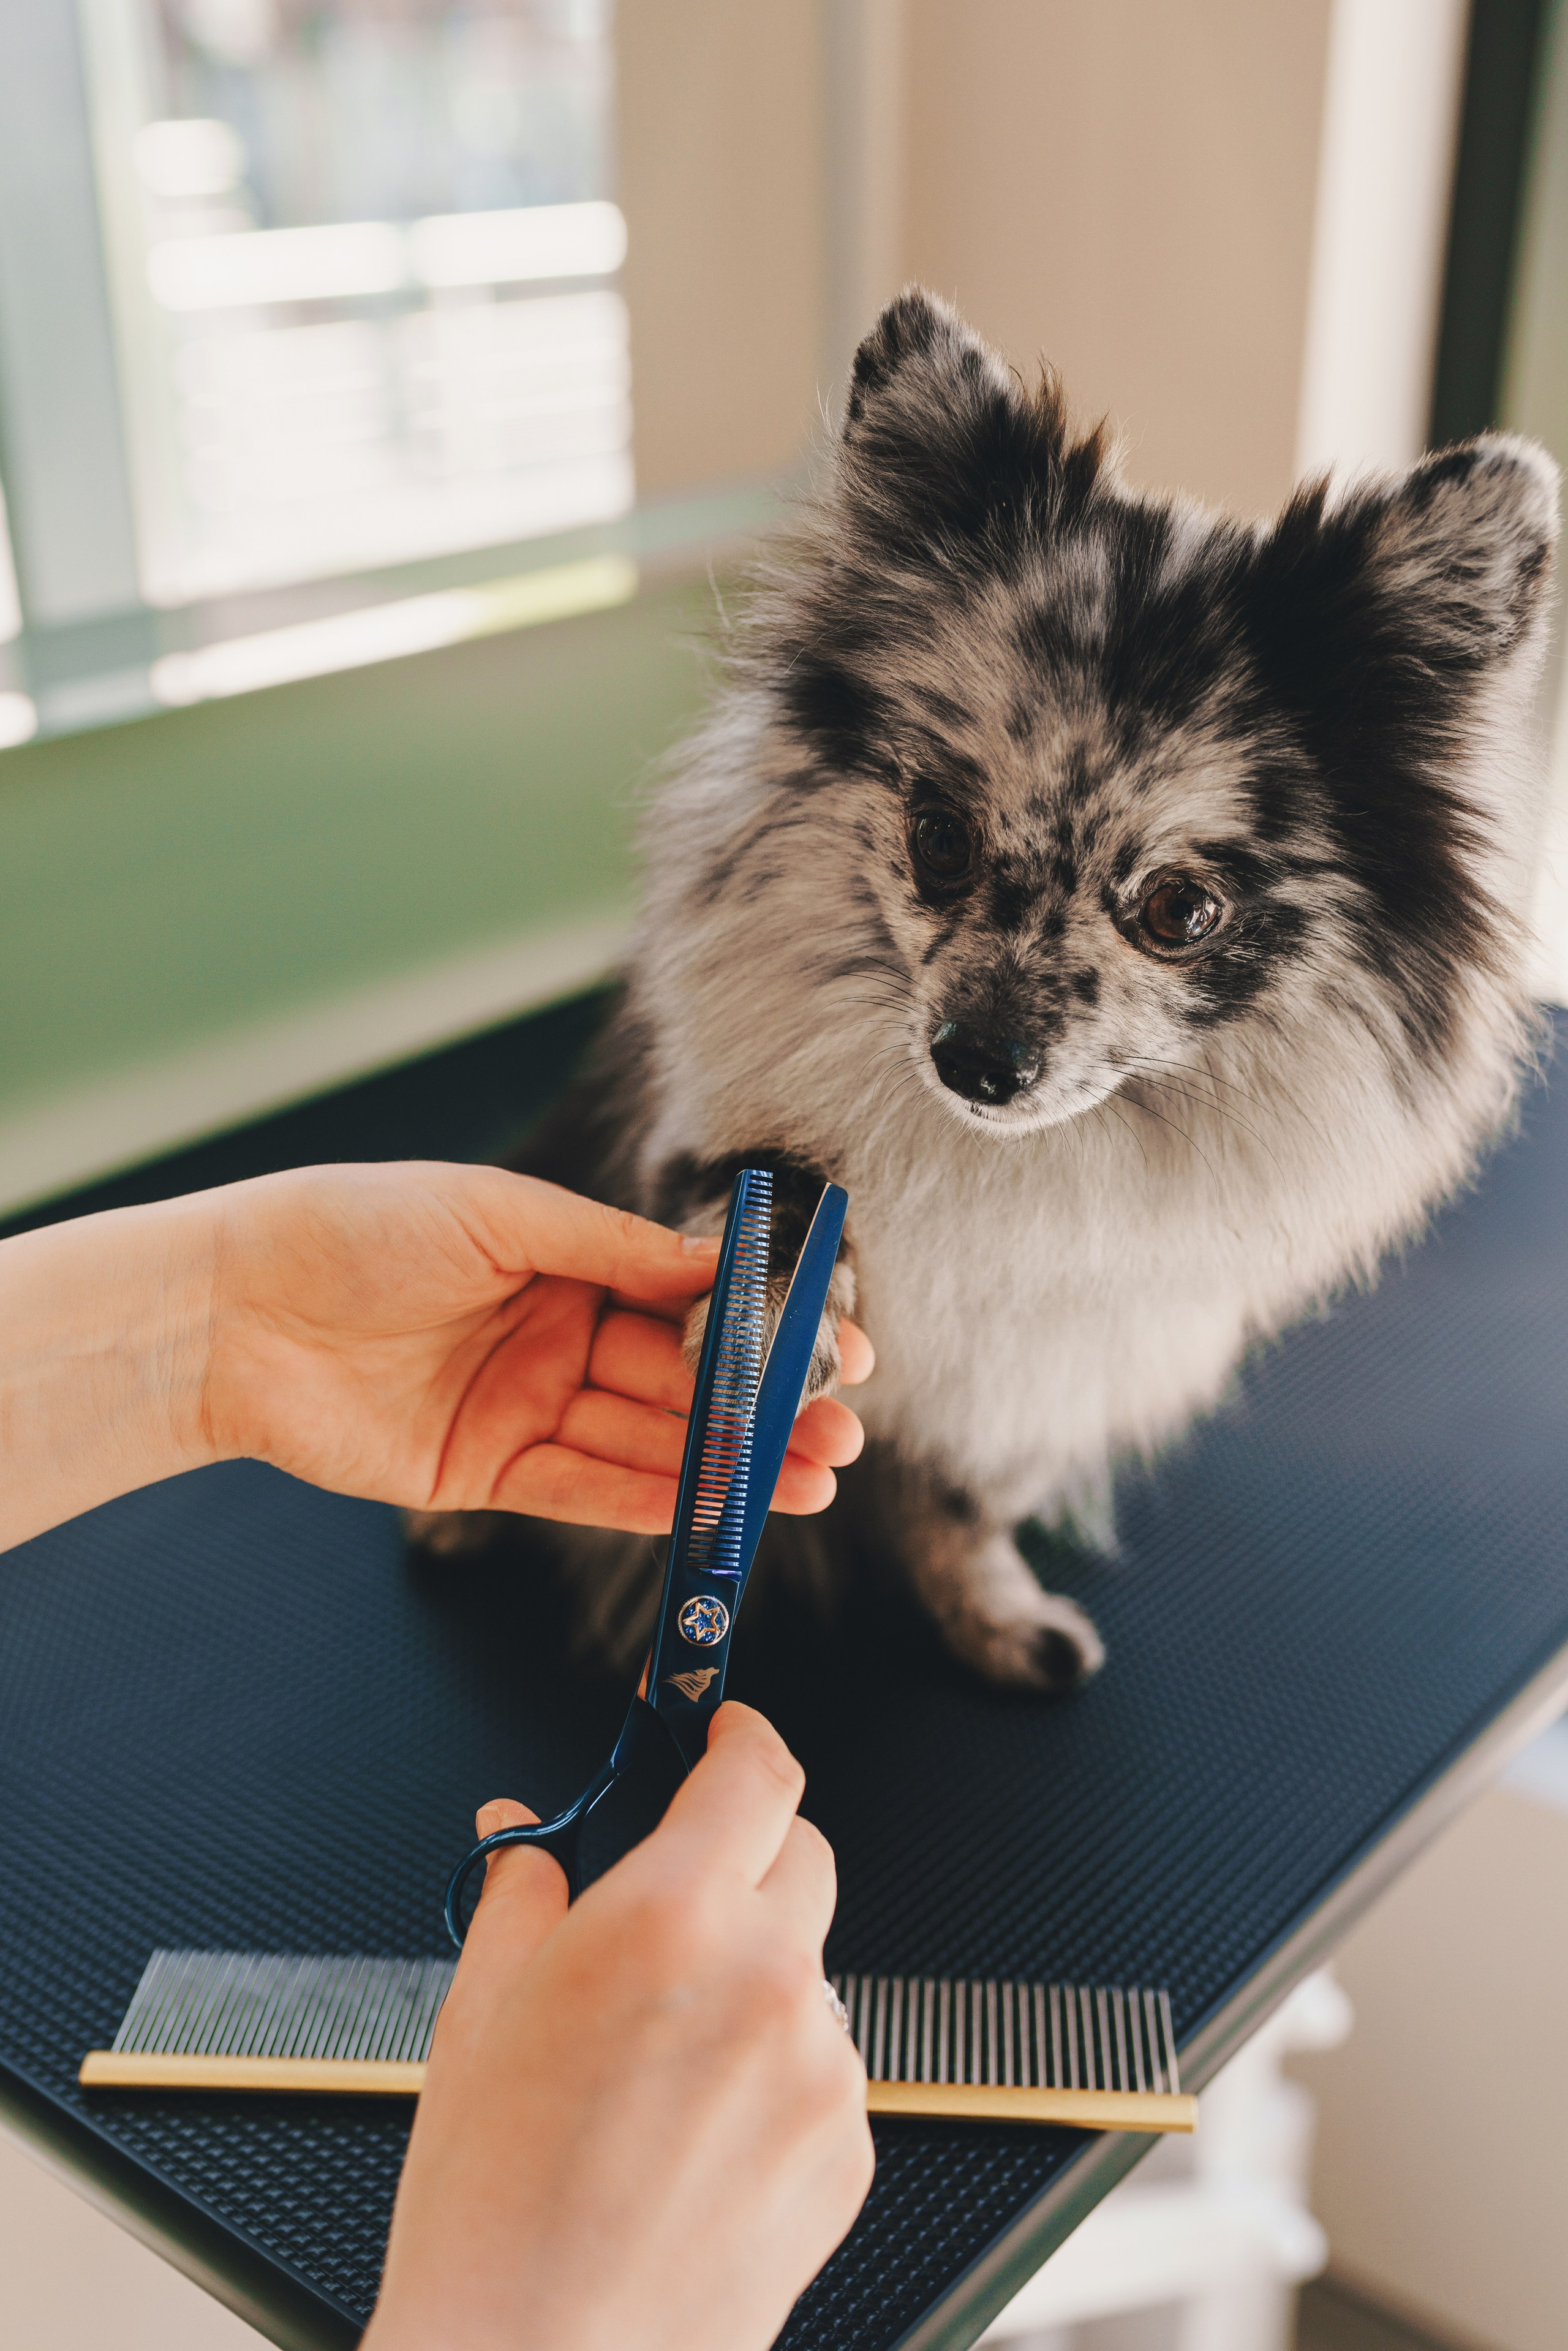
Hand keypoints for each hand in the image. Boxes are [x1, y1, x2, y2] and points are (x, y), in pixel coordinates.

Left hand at [0, 1163, 871, 1549]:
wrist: (233, 1309)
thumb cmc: (354, 1229)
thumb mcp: (501, 1214)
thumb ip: (615, 1249)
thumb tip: (720, 1268)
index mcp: (565, 1261)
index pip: (689, 1300)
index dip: (765, 1327)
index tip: (842, 1344)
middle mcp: (556, 1336)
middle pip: (681, 1381)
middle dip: (766, 1408)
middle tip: (843, 1432)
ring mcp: (526, 1407)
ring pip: (649, 1444)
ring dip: (730, 1465)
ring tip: (813, 1477)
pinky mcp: (489, 1472)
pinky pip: (587, 1490)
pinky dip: (653, 1501)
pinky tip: (720, 1506)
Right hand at [365, 1704, 873, 2350]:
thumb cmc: (491, 2208)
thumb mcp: (478, 2017)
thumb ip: (521, 1896)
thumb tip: (526, 1833)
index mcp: (669, 1919)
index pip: (756, 1772)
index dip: (740, 1736)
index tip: (723, 1732)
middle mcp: (764, 1977)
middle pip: (803, 1855)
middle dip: (747, 1857)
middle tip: (677, 1904)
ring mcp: (819, 2068)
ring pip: (810, 1970)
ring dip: (757, 1978)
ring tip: (664, 2069)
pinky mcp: (846, 2150)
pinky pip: (824, 2068)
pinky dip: (776, 2074)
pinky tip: (696, 2139)